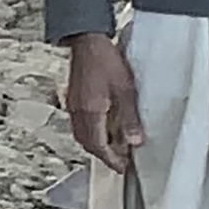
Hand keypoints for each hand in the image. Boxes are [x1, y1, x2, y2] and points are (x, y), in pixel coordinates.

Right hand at [61, 31, 142, 170]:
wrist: (87, 40)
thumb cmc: (105, 59)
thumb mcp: (125, 89)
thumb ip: (129, 118)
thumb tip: (134, 141)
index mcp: (90, 111)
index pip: (99, 145)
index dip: (111, 159)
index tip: (122, 168)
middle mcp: (78, 112)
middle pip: (88, 144)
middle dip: (103, 155)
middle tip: (120, 161)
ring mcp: (74, 105)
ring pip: (82, 135)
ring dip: (97, 145)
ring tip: (114, 147)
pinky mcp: (74, 99)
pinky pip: (80, 125)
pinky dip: (91, 133)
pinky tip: (103, 128)